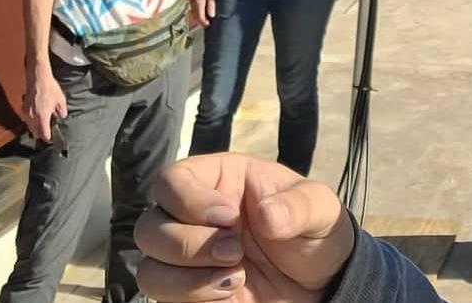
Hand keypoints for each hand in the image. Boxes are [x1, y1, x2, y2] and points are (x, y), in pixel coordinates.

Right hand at [24, 69, 68, 141]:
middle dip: (41, 134)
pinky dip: (31, 121)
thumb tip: (62, 116)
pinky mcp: (23, 109)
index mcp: (42, 117)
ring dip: (36, 128)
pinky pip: (27, 120)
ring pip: (30, 127)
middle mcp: (32, 117)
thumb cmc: (49, 88)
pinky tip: (37, 117)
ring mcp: (26, 113)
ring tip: (43, 124)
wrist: (38, 78)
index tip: (51, 138)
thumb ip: (62, 112)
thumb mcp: (61, 100)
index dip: (48, 138)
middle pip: (35, 133)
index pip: (44, 135)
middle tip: (48, 132)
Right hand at [136, 153, 354, 302]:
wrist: (322, 283)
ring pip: (149, 270)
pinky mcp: (190, 294)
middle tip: (235, 252)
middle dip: (189, 245)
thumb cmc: (315, 233)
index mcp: (217, 182)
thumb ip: (298, 205)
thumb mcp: (320, 209)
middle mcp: (192, 219)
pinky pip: (165, 300)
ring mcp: (188, 260)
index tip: (229, 218)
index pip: (171, 181)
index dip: (189, 201)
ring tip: (236, 278)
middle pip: (149, 228)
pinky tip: (231, 295)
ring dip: (187, 280)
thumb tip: (266, 214)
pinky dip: (194, 300)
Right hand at [191, 0, 216, 28]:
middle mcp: (192, 3)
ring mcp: (191, 0)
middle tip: (208, 25)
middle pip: (195, 17)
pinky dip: (197, 13)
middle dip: (201, 22)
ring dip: (199, 18)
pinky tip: (202, 12)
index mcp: (197, 3)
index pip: (200, 18)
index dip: (204, 23)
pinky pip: (193, 9)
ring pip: (193, 13)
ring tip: (205, 20)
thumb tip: (211, 16)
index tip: (209, 25)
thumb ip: (211, 5)